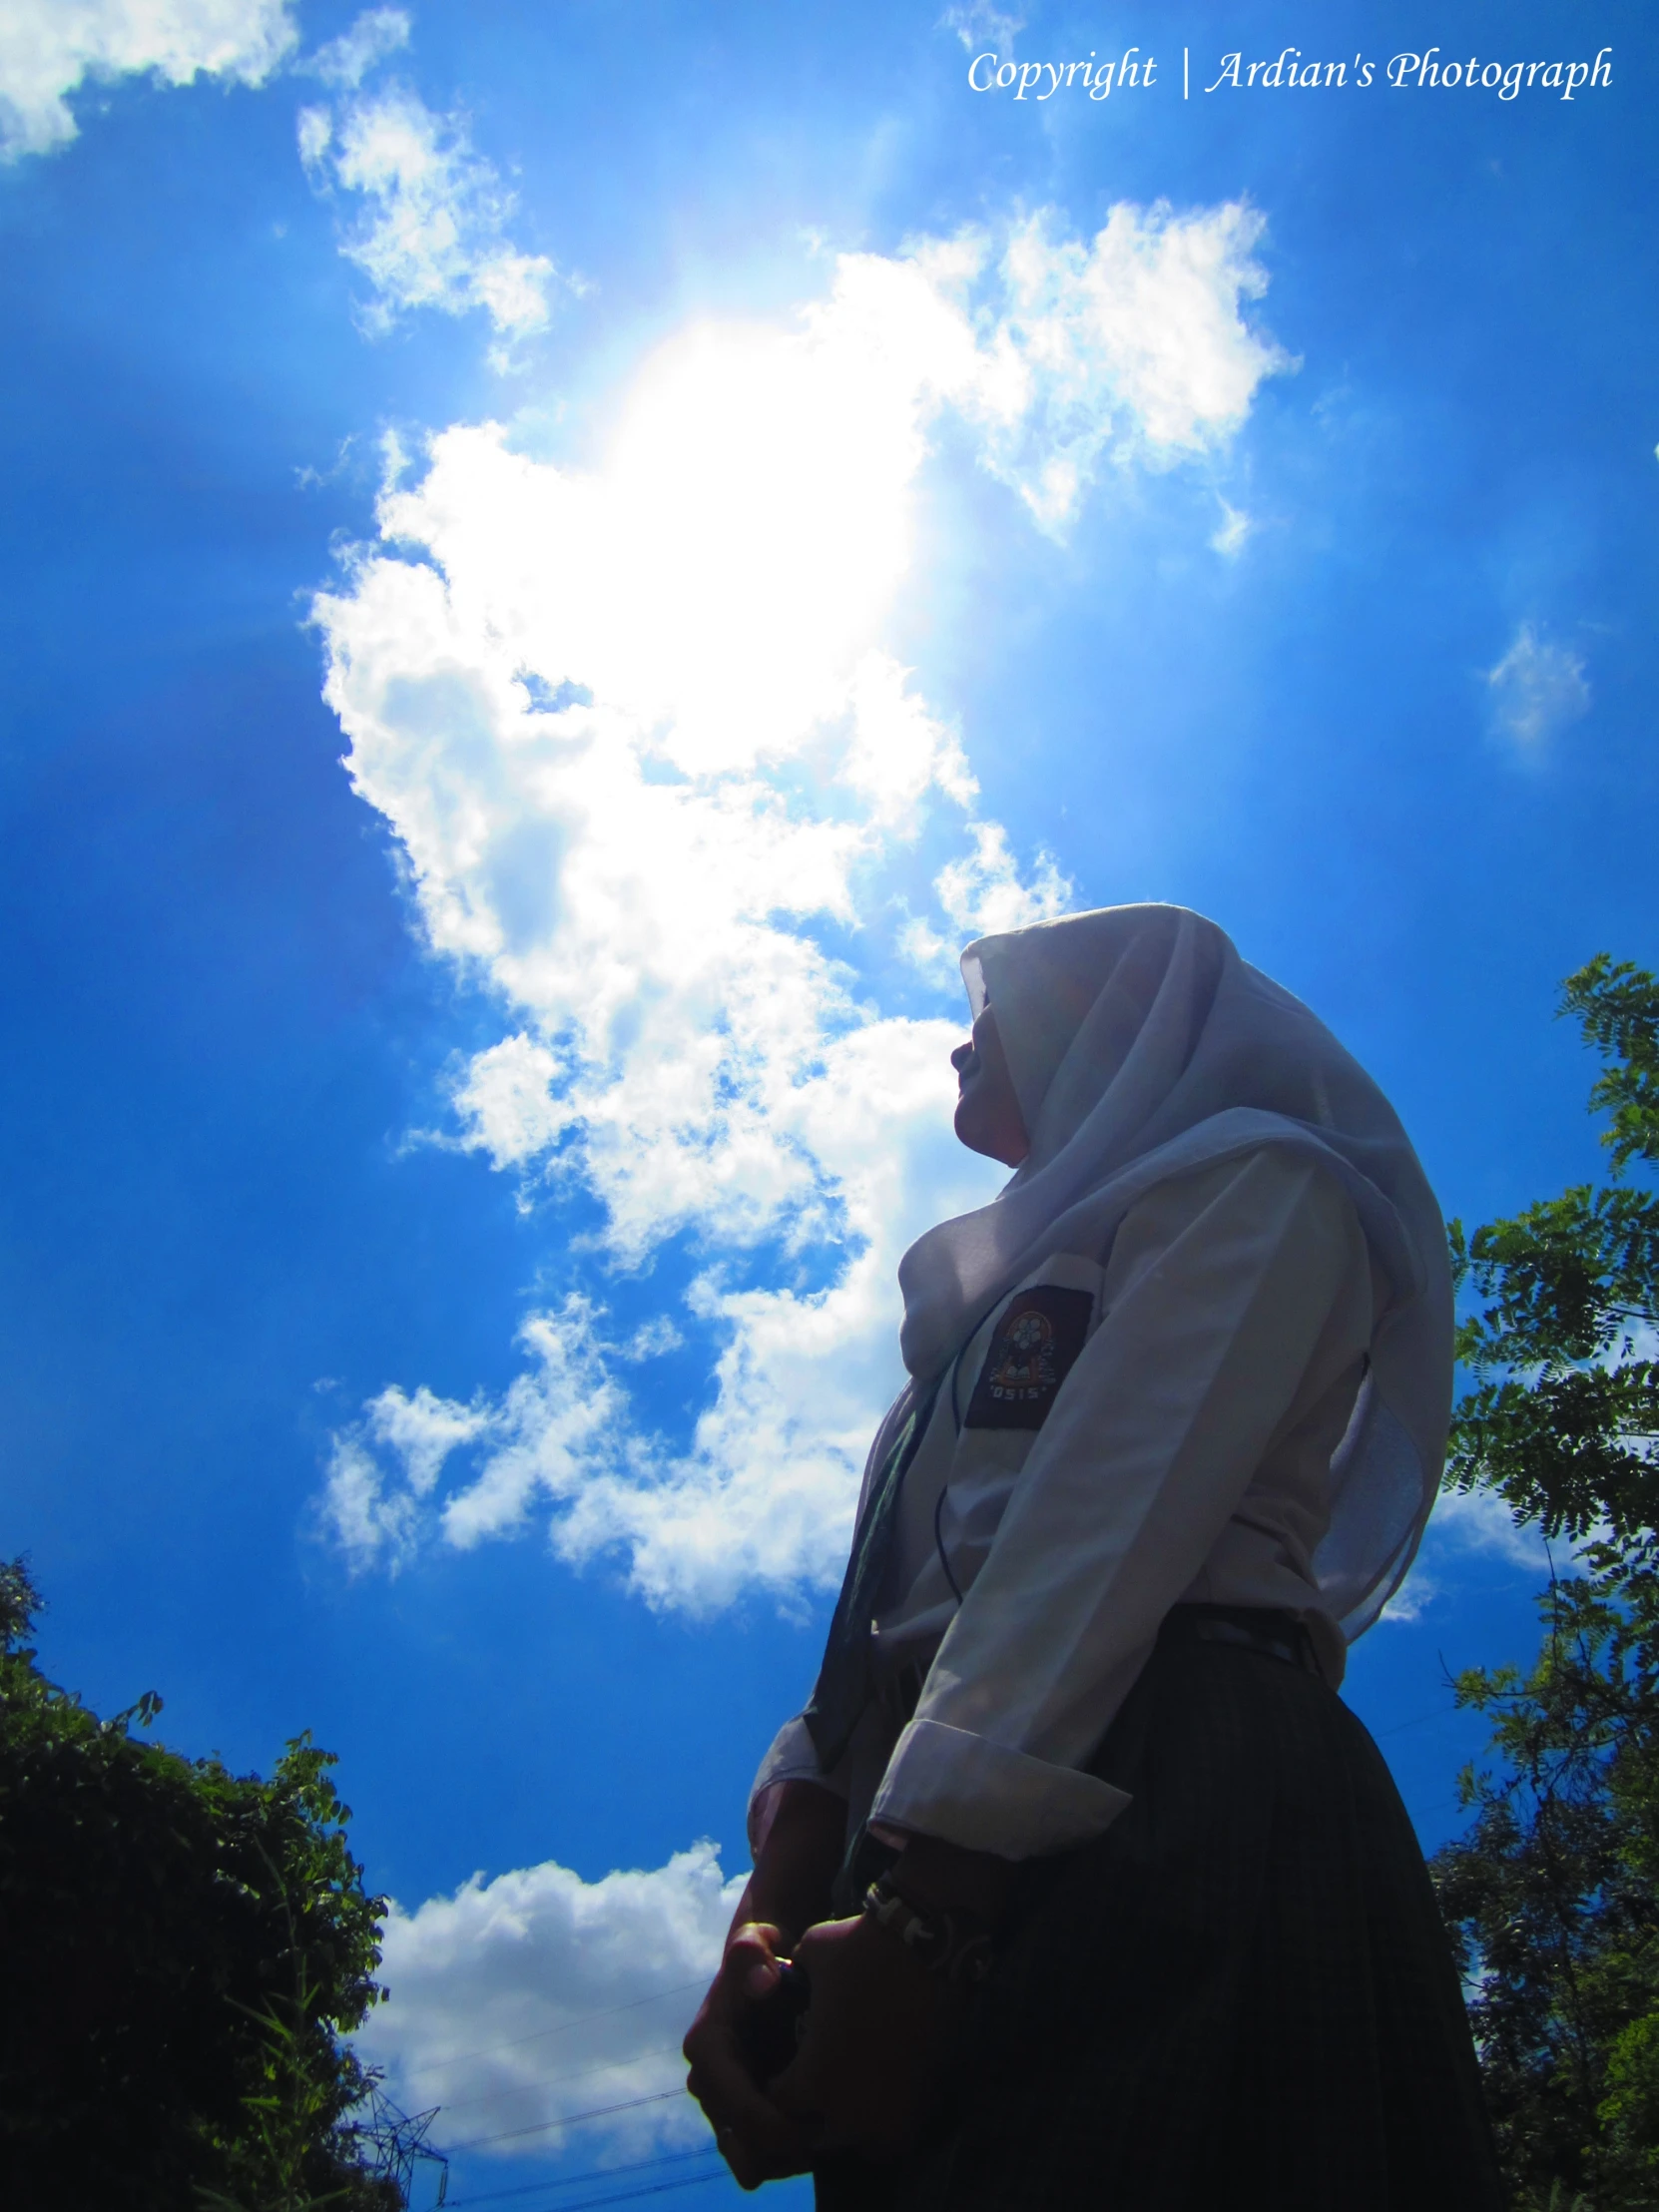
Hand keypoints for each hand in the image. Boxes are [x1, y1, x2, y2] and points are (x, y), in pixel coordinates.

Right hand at [683, 1921, 817, 2189]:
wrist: (761, 1968)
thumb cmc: (762, 1955)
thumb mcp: (756, 1943)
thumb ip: (753, 1954)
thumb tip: (763, 1984)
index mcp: (706, 2047)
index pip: (737, 2107)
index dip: (776, 2127)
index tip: (815, 2128)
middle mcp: (707, 2082)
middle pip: (741, 2144)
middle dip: (781, 2153)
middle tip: (825, 2142)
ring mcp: (722, 2101)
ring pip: (748, 2159)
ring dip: (784, 2160)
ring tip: (825, 2143)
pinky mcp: (740, 2111)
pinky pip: (757, 2153)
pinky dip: (785, 2154)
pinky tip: (818, 2139)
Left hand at [767, 1909, 958, 2161]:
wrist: (929, 1947)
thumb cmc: (859, 1950)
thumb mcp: (809, 1953)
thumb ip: (791, 1974)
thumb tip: (784, 1973)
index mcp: (812, 2078)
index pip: (780, 2106)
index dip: (780, 2085)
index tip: (787, 2067)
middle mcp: (847, 2110)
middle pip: (816, 2134)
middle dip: (813, 2110)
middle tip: (819, 2077)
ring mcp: (888, 2114)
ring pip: (857, 2142)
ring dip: (849, 2122)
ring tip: (852, 2087)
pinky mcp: (921, 2106)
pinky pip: (894, 2136)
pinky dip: (885, 2121)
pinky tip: (883, 2088)